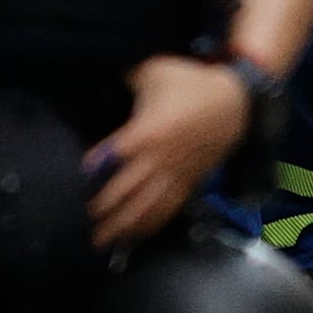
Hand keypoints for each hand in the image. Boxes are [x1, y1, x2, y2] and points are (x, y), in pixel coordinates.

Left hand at [85, 57, 256, 248]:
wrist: (239, 101)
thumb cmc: (192, 84)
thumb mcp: (155, 71)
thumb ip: (125, 77)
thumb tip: (95, 73)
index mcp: (148, 131)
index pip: (111, 159)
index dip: (90, 175)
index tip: (72, 186)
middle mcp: (161, 158)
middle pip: (126, 191)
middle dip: (102, 210)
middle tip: (79, 222)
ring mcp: (177, 173)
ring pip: (147, 206)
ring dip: (124, 226)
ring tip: (102, 240)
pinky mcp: (190, 182)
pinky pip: (168, 209)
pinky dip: (150, 225)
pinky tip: (134, 237)